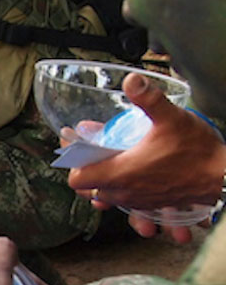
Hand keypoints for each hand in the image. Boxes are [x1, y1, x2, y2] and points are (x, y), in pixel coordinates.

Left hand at [68, 72, 225, 213]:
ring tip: (108, 161)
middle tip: (91, 151)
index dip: (74, 163)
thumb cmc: (198, 151)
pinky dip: (119, 192)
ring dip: (102, 182)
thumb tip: (131, 79)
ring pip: (104, 197)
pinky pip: (124, 204)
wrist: (224, 177)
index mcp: (121, 173)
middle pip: (87, 188)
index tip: (78, 146)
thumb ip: (148, 99)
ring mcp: (137, 202)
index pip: (77, 179)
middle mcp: (124, 192)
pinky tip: (128, 176)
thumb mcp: (171, 118)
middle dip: (85, 170)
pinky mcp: (150, 205)